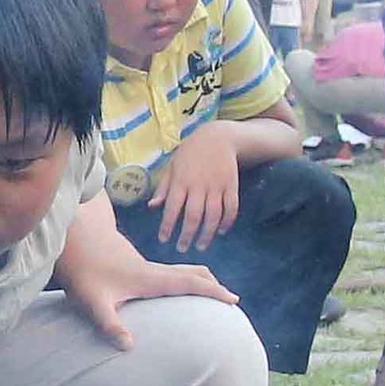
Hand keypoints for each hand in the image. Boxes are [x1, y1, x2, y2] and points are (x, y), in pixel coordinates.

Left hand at [59, 221, 235, 350]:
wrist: (74, 239)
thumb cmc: (83, 271)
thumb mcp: (93, 302)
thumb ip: (109, 324)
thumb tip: (128, 346)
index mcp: (150, 278)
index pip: (190, 282)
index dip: (213, 291)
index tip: (234, 300)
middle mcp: (154, 270)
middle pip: (194, 273)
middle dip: (214, 286)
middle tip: (231, 300)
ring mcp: (147, 267)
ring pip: (183, 271)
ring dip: (201, 281)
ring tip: (212, 297)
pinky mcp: (139, 267)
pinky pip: (172, 273)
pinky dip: (186, 280)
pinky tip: (179, 293)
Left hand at [147, 132, 243, 253]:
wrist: (218, 137)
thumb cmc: (190, 153)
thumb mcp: (173, 166)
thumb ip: (163, 187)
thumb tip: (152, 206)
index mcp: (181, 181)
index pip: (172, 208)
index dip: (167, 226)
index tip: (163, 239)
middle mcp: (199, 185)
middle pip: (193, 216)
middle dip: (187, 235)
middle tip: (182, 248)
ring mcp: (217, 186)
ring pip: (213, 215)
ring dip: (207, 233)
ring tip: (201, 245)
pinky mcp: (232, 185)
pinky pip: (231, 208)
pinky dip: (227, 222)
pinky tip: (220, 231)